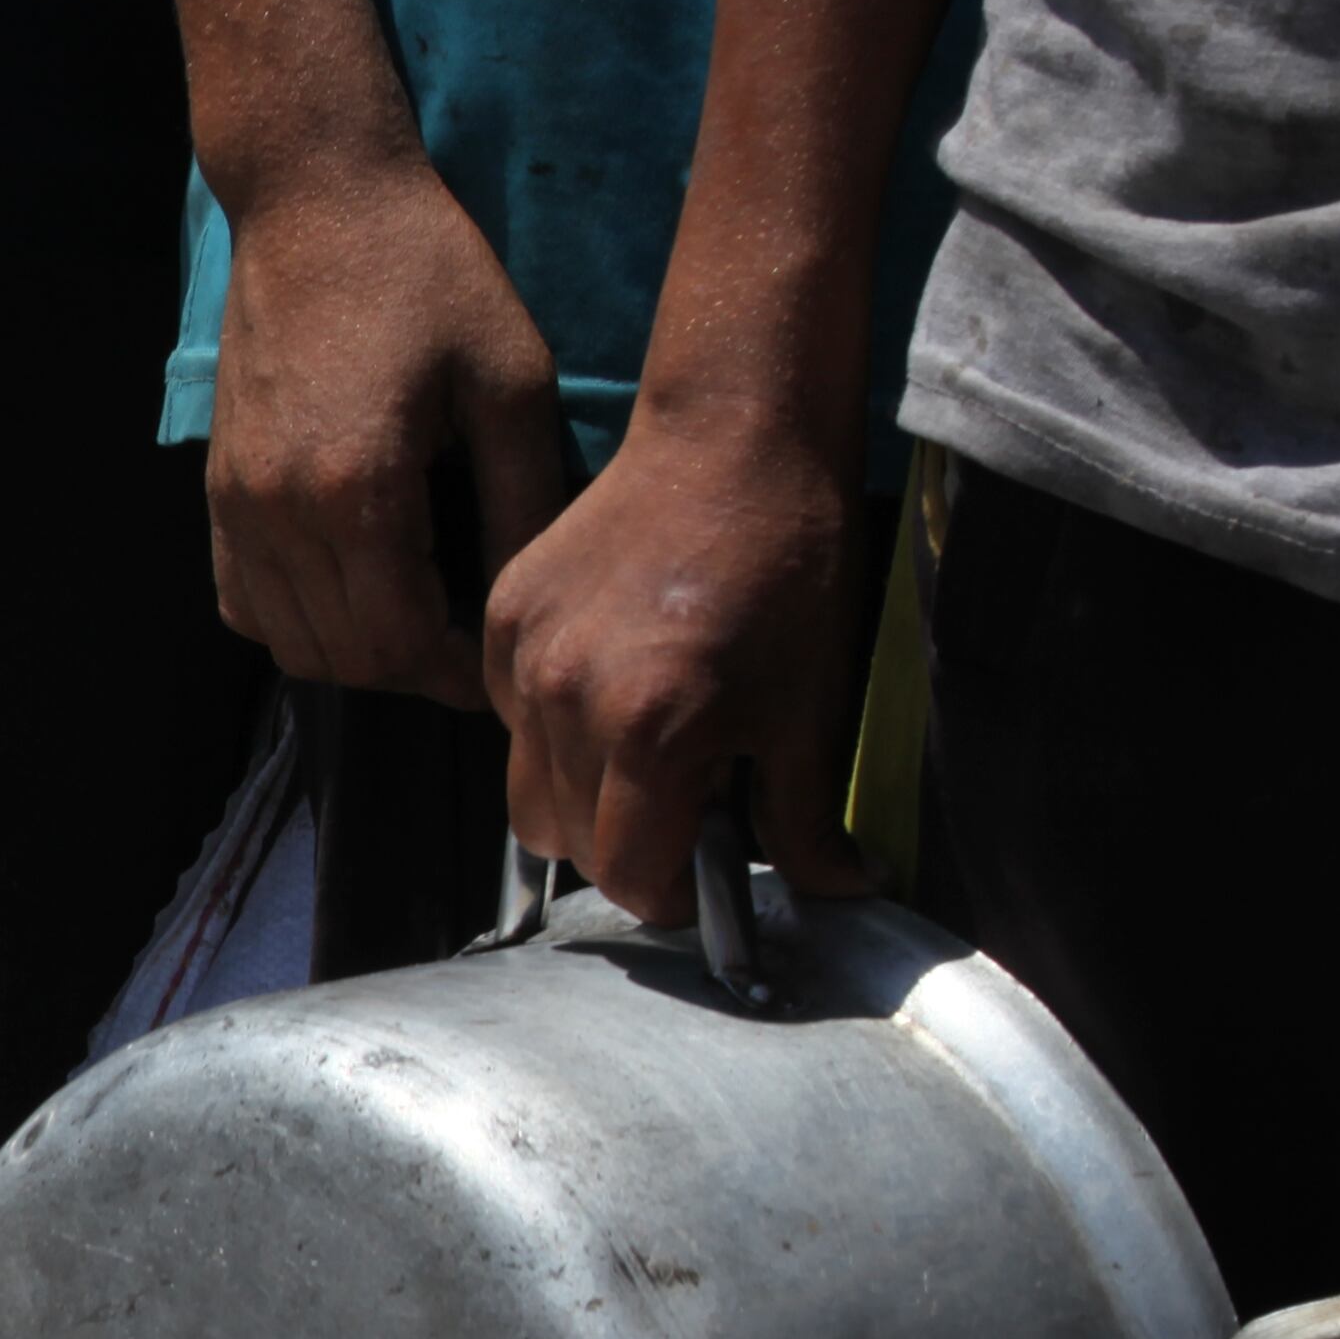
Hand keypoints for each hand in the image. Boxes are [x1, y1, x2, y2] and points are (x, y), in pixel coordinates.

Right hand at [204, 154, 574, 703]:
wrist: (314, 200)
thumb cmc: (428, 275)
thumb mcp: (510, 381)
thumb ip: (523, 501)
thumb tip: (535, 599)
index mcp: (358, 488)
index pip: (400, 643)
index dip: (457, 676)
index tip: (500, 663)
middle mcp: (280, 511)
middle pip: (344, 657)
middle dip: (414, 672)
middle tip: (470, 646)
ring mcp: (236, 503)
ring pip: (288, 641)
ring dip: (355, 654)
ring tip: (416, 623)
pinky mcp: (217, 487)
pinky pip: (242, 600)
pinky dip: (294, 622)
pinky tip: (347, 592)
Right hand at [483, 376, 877, 922]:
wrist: (734, 440)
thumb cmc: (789, 568)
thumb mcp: (813, 706)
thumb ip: (806, 817)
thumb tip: (836, 889)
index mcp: (649, 729)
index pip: (627, 874)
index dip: (674, 898)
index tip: (708, 883)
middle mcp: (566, 700)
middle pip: (563, 845)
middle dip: (625, 854)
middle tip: (686, 821)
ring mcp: (522, 658)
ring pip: (525, 792)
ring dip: (580, 801)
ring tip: (645, 759)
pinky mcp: (503, 619)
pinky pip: (510, 723)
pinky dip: (552, 735)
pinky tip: (611, 694)